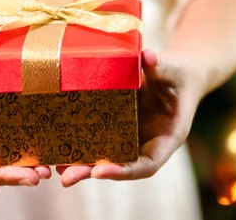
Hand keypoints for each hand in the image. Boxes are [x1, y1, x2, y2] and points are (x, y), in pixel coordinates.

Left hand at [57, 49, 206, 185]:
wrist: (175, 74)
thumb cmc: (178, 74)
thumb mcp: (173, 70)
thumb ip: (160, 66)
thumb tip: (147, 56)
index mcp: (167, 138)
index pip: (147, 164)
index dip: (124, 170)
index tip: (100, 171)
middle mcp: (148, 143)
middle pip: (121, 166)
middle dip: (93, 172)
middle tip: (66, 177)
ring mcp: (132, 137)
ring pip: (107, 157)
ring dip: (83, 164)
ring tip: (57, 170)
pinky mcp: (118, 127)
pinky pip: (99, 139)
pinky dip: (81, 144)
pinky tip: (59, 147)